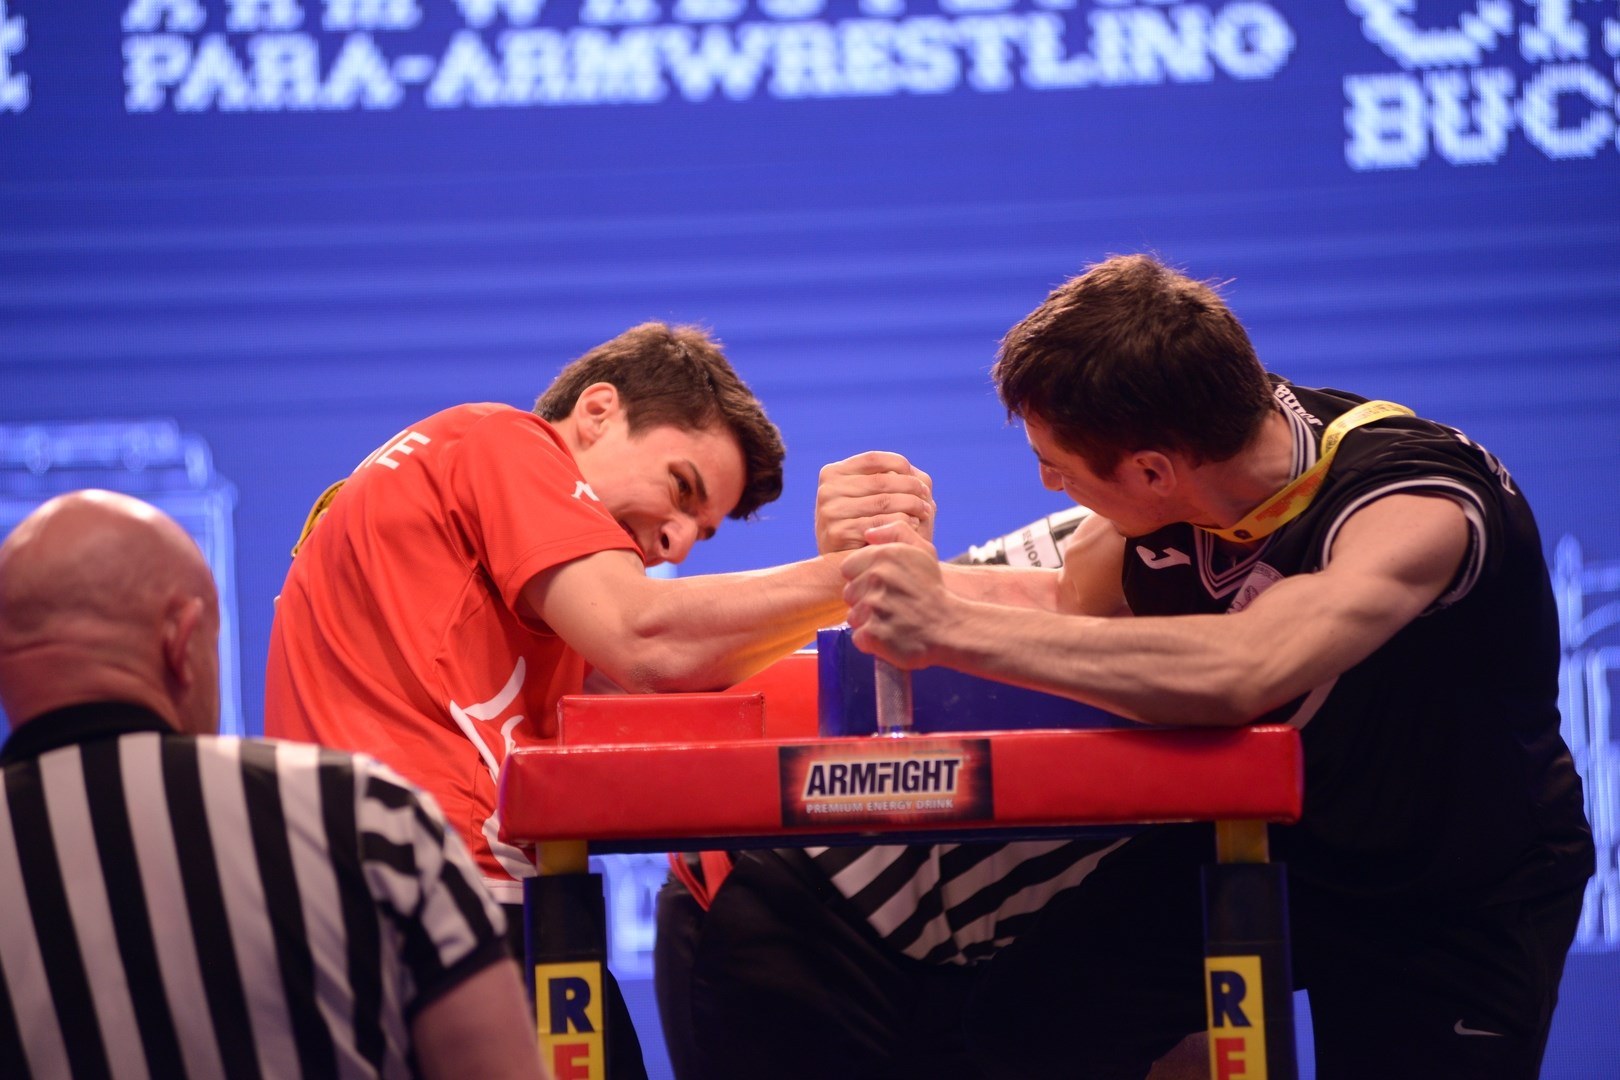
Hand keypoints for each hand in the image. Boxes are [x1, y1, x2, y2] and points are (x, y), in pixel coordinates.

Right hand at [815, 451, 934, 553]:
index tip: (920, 482)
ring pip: (883, 501)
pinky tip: (912, 526)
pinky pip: (879, 523)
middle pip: (881, 481)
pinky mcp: (836, 533)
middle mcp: (827, 490)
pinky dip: (901, 523)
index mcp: (833, 473)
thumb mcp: (875, 496)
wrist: (855, 565)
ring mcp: (829, 511)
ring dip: (911, 505)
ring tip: (924, 512)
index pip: (873, 459)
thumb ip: (893, 477)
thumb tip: (913, 472)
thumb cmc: (869, 526)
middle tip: (927, 501)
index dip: (901, 466)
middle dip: (911, 489)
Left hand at [841, 535, 947, 668]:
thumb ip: (896, 532)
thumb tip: (868, 534)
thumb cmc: (932, 590)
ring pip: (853, 616)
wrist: (950, 626)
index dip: (863, 578)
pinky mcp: (873, 634)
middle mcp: (877, 577)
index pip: (848, 568)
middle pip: (849, 593)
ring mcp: (874, 606)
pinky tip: (891, 636)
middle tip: (891, 605)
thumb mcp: (923, 552)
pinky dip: (873, 641)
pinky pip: (859, 637)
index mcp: (885, 555)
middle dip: (865, 600)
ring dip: (869, 621)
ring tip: (893, 620)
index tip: (883, 586)